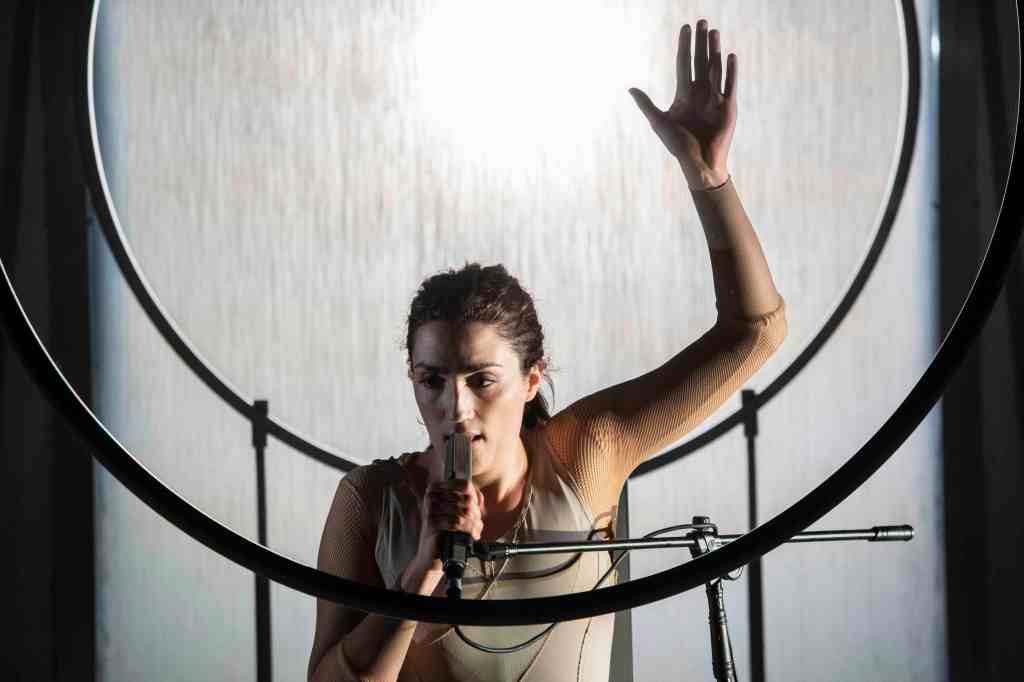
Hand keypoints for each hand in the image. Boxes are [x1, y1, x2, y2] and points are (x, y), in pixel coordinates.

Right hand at [407, 479, 485, 587]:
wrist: (430, 555)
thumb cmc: (443, 533)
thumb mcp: (456, 513)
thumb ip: (468, 502)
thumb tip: (480, 499)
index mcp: (437, 489)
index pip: (465, 485)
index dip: (476, 497)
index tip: (477, 509)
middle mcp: (432, 496)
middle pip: (467, 499)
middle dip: (476, 514)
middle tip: (477, 524)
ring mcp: (431, 508)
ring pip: (464, 511)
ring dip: (474, 524)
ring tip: (475, 532)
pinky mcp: (431, 522)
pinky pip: (457, 522)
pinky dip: (467, 530)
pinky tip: (470, 536)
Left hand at [629, 19, 737, 188]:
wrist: (699, 165)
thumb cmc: (679, 146)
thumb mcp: (659, 122)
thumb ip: (647, 104)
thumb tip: (631, 88)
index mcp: (684, 94)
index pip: (683, 64)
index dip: (684, 46)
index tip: (684, 28)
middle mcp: (700, 93)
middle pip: (700, 61)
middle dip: (700, 42)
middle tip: (702, 22)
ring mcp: (715, 99)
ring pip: (715, 69)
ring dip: (714, 51)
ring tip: (713, 32)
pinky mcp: (728, 107)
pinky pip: (729, 85)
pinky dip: (730, 71)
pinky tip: (729, 56)